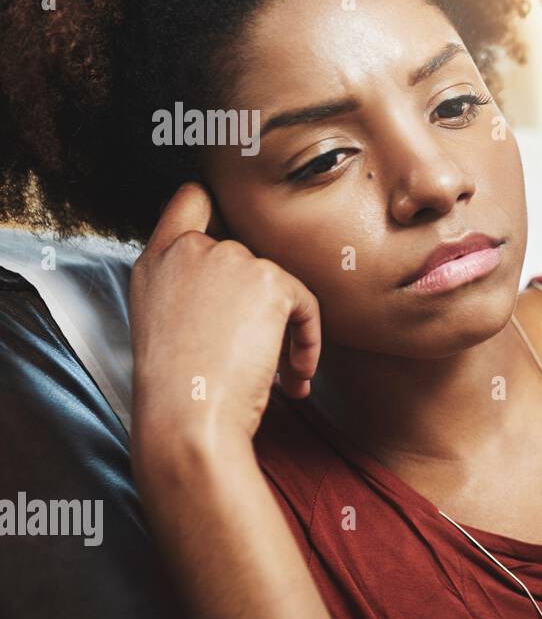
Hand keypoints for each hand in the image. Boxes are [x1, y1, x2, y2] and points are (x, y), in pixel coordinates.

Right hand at [129, 182, 321, 453]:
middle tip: (263, 355)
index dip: (219, 210)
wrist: (188, 417)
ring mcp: (229, 258)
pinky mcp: (268, 278)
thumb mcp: (164, 324)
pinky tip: (296, 375)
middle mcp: (190, 250)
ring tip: (281, 377)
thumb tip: (237, 291)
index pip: (190, 200)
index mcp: (156, 261)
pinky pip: (306, 305)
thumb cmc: (178, 391)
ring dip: (287, 333)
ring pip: (279, 287)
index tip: (235, 234)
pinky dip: (309, 341)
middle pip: (248, 256)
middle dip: (262, 306)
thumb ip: (190, 288)